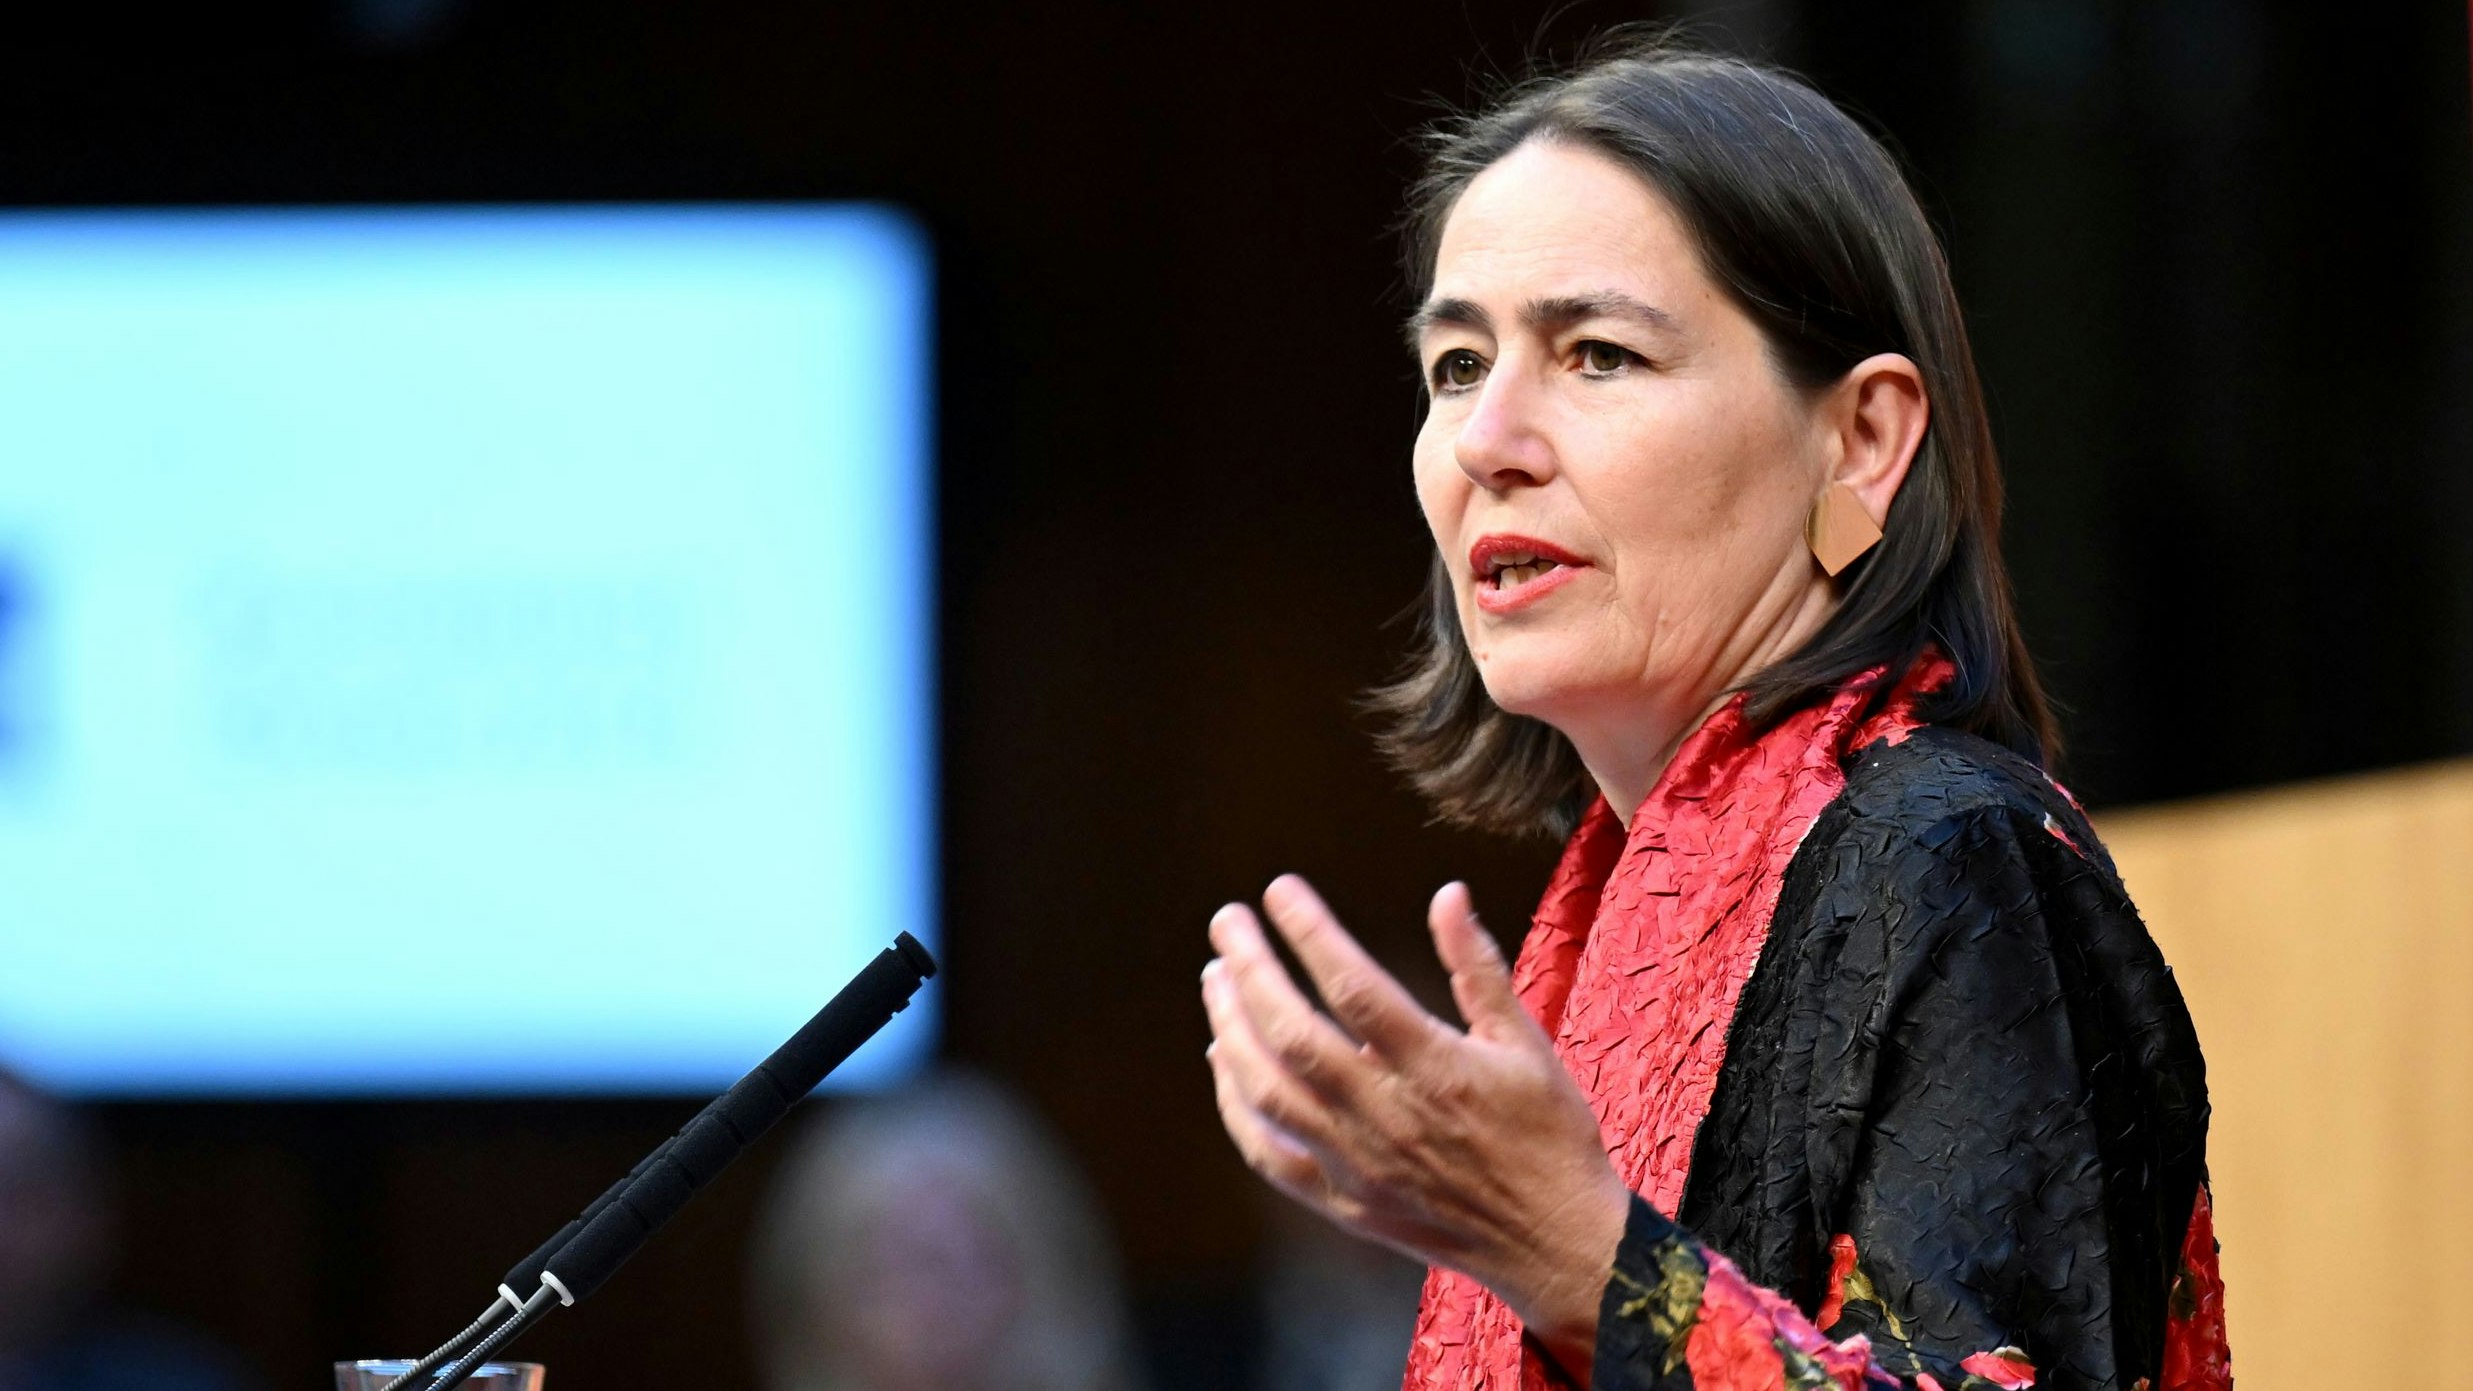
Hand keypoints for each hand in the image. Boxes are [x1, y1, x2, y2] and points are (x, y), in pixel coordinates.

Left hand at [1201, 875, 1629, 1377]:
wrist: (1557, 1244)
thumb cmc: (1549, 1136)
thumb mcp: (1528, 1043)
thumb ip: (1479, 967)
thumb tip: (1448, 894)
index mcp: (1435, 1067)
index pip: (1353, 986)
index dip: (1309, 932)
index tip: (1279, 890)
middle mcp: (1386, 1115)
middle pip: (1292, 1034)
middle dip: (1250, 970)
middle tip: (1227, 922)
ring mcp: (1358, 1165)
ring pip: (1268, 1093)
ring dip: (1230, 1030)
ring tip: (1214, 980)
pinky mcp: (1344, 1204)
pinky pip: (1270, 1156)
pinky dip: (1236, 1108)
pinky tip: (1224, 1064)